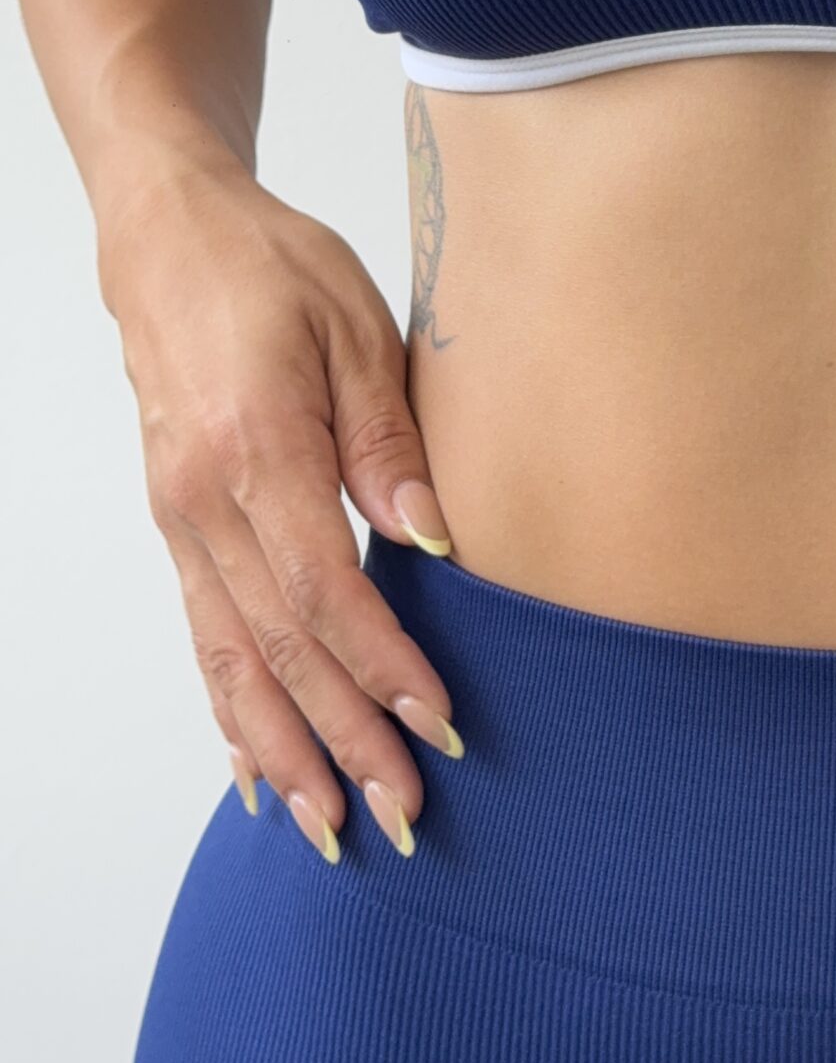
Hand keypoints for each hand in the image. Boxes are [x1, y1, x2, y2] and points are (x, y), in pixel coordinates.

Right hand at [100, 151, 461, 862]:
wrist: (169, 236)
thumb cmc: (272, 267)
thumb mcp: (356, 327)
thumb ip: (391, 440)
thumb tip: (432, 543)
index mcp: (254, 448)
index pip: (326, 590)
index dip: (382, 667)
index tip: (439, 723)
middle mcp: (203, 502)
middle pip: (279, 648)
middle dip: (343, 739)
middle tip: (401, 814)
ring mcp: (180, 521)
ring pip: (231, 662)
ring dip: (285, 751)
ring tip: (333, 826)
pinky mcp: (178, 527)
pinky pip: (204, 638)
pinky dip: (232, 713)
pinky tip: (258, 771)